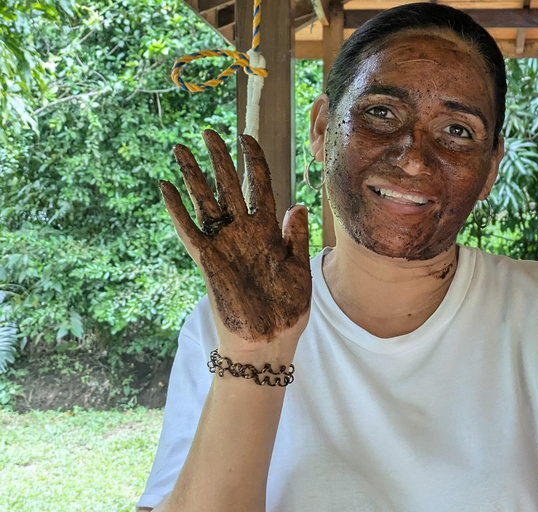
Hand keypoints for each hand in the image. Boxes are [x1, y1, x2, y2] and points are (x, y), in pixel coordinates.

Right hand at [159, 130, 311, 357]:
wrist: (271, 341)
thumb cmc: (289, 307)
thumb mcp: (299, 268)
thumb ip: (296, 237)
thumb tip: (297, 205)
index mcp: (269, 231)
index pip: (260, 186)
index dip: (253, 161)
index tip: (245, 137)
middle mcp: (244, 232)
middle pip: (228, 186)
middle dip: (219, 159)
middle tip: (207, 132)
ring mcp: (225, 244)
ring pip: (205, 202)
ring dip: (193, 176)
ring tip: (179, 150)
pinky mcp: (209, 261)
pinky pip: (189, 231)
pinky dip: (177, 210)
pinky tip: (165, 188)